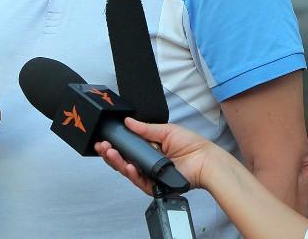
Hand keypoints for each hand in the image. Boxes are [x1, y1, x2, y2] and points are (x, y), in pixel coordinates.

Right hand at [95, 118, 218, 194]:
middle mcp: (147, 162)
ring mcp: (149, 174)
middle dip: (110, 153)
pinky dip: (132, 173)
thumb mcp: (166, 131)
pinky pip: (139, 181)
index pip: (127, 147)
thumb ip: (145, 128)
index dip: (115, 144)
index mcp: (149, 148)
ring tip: (110, 153)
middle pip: (123, 160)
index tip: (105, 138)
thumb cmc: (191, 145)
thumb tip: (128, 121)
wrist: (204, 160)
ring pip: (128, 171)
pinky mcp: (154, 186)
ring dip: (117, 162)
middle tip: (102, 146)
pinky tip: (128, 166)